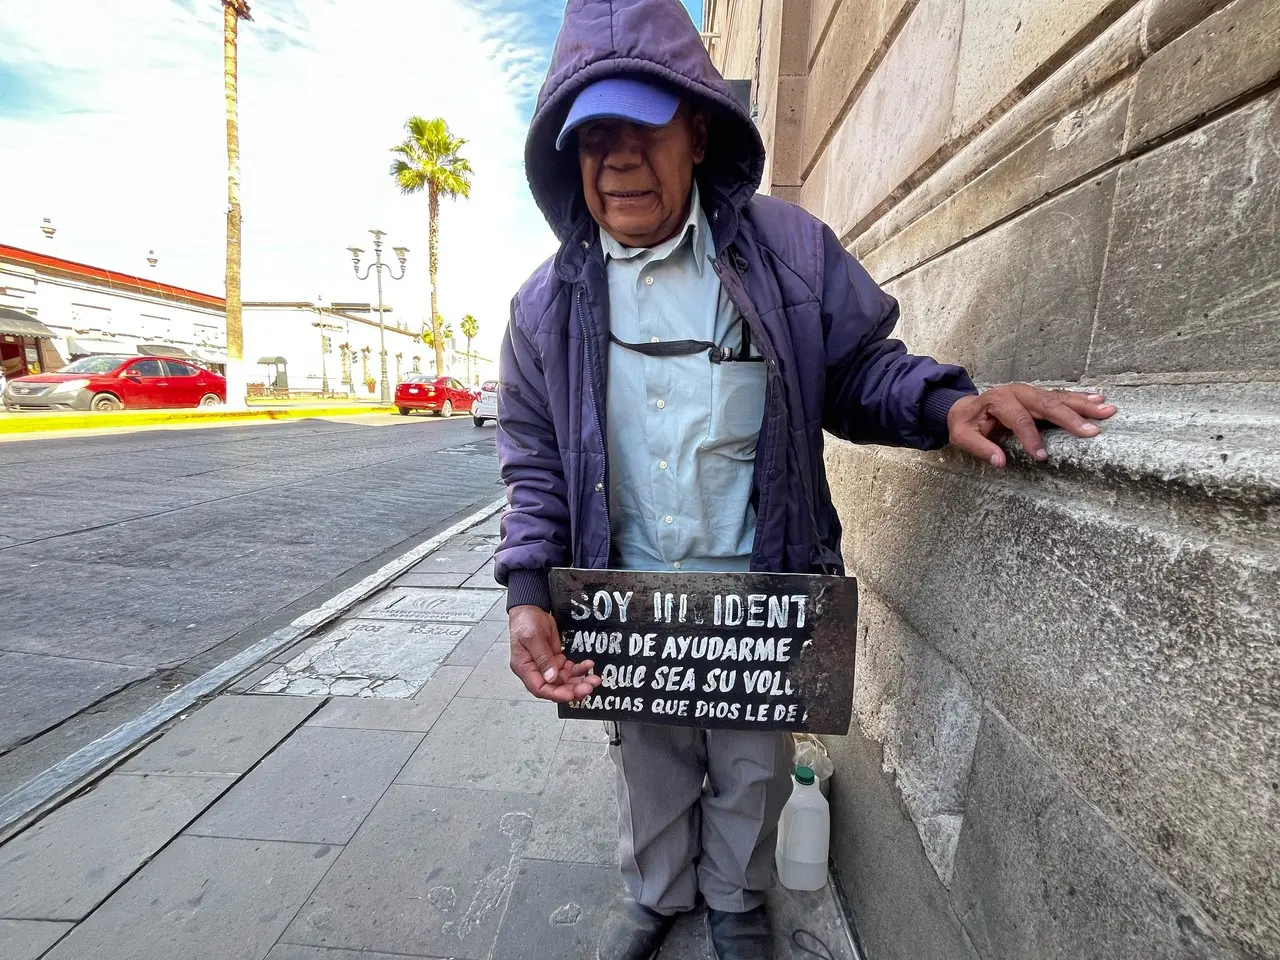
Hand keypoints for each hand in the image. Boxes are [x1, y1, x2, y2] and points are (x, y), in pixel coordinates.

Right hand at [508, 605, 602, 702]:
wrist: (531, 609)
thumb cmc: (525, 622)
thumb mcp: (532, 637)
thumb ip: (542, 657)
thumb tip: (551, 677)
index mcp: (525, 668)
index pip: (540, 689)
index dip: (556, 694)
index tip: (571, 694)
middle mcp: (536, 670)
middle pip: (555, 687)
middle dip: (573, 689)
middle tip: (588, 687)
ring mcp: (547, 666)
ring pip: (565, 680)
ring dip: (579, 681)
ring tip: (594, 679)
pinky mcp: (556, 659)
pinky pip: (569, 669)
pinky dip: (579, 669)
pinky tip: (588, 665)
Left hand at [947, 383, 1116, 467]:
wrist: (963, 407)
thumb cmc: (965, 423)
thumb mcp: (962, 436)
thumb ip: (980, 448)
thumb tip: (999, 462)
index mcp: (998, 400)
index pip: (1019, 420)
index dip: (1031, 438)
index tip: (1042, 456)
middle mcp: (1017, 392)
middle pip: (1047, 404)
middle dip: (1071, 417)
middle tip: (1093, 430)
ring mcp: (1029, 392)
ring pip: (1059, 398)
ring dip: (1084, 404)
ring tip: (1106, 409)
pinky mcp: (1037, 395)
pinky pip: (1060, 396)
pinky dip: (1080, 398)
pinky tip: (1098, 399)